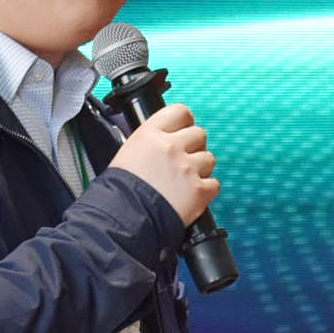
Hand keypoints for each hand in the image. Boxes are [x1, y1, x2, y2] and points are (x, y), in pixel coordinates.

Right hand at [110, 104, 219, 226]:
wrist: (124, 220)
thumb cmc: (119, 192)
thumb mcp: (127, 154)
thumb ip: (151, 142)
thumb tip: (165, 140)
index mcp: (150, 134)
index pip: (180, 112)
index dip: (184, 122)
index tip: (183, 130)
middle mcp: (171, 147)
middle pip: (199, 134)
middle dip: (194, 147)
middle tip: (183, 161)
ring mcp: (187, 168)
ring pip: (209, 158)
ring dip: (200, 169)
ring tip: (184, 182)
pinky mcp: (199, 190)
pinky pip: (214, 184)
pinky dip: (205, 191)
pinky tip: (190, 196)